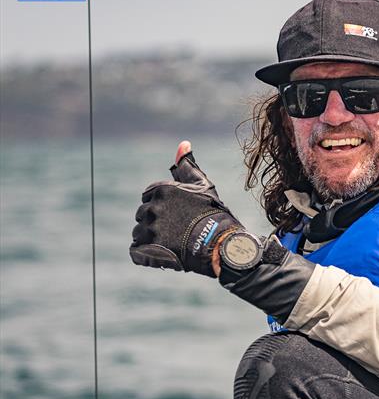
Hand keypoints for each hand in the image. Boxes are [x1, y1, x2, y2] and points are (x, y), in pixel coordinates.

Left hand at [130, 141, 241, 277]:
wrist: (222, 244)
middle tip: (178, 231)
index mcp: (161, 190)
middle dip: (156, 222)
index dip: (163, 206)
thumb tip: (183, 143)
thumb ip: (187, 166)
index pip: (148, 197)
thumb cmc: (214, 214)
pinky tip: (163, 254)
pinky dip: (146, 255)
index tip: (177, 215)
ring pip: (139, 234)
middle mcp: (152, 208)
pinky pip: (136, 252)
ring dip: (151, 239)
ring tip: (173, 244)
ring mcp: (149, 230)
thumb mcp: (203, 186)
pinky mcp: (148, 250)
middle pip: (143, 215)